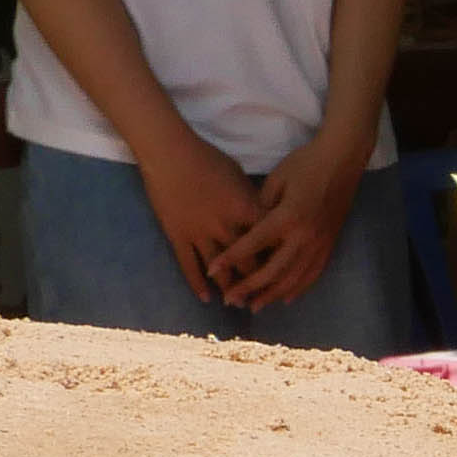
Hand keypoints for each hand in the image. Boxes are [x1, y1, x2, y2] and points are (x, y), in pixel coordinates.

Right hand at [138, 131, 264, 301]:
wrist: (168, 152)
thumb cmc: (207, 158)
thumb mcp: (239, 177)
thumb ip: (252, 201)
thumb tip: (264, 218)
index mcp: (246, 209)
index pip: (269, 241)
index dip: (279, 259)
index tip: (287, 274)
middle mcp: (226, 226)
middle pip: (248, 262)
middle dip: (258, 283)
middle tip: (266, 299)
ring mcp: (200, 233)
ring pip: (219, 270)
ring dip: (231, 290)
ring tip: (239, 304)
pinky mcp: (178, 235)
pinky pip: (189, 265)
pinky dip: (198, 284)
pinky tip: (206, 299)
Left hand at [212, 135, 366, 308]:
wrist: (343, 160)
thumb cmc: (305, 164)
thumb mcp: (276, 180)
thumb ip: (261, 207)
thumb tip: (247, 229)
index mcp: (287, 217)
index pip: (253, 245)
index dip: (231, 260)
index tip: (212, 272)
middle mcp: (304, 236)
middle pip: (273, 270)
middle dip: (249, 287)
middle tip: (230, 300)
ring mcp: (320, 243)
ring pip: (294, 278)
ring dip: (272, 294)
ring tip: (254, 306)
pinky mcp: (329, 245)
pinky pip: (313, 274)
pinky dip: (298, 288)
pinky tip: (286, 299)